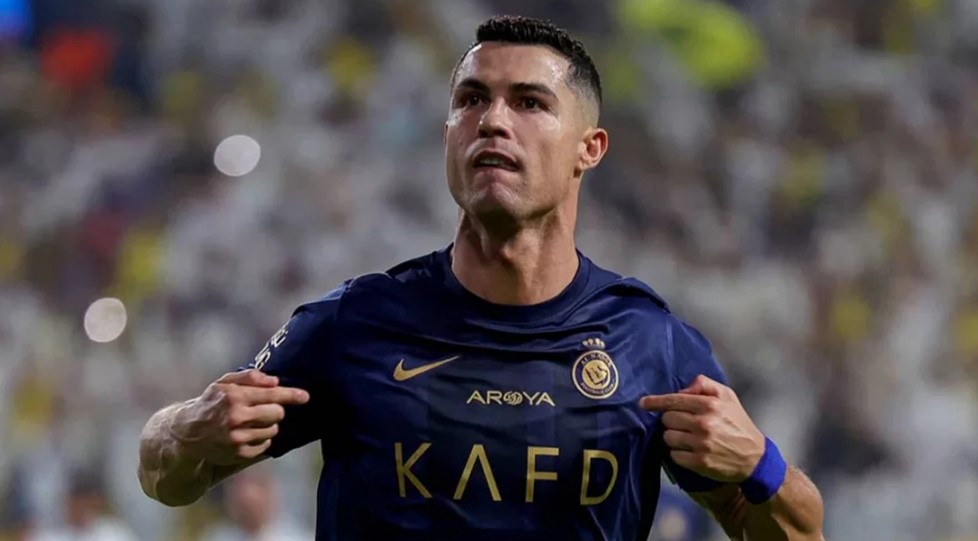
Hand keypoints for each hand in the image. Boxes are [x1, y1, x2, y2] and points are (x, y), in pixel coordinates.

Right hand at [170, 370, 309, 464]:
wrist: (188, 432)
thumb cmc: (211, 402)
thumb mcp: (224, 383)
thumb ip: (250, 377)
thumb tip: (276, 382)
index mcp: (234, 397)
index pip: (272, 395)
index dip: (291, 395)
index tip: (305, 396)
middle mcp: (236, 418)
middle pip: (277, 414)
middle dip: (275, 410)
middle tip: (265, 408)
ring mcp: (237, 438)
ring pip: (273, 430)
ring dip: (268, 425)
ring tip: (252, 421)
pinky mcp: (238, 454)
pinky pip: (265, 445)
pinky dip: (262, 439)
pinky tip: (248, 434)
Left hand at [639, 375, 764, 482]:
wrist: (755, 458)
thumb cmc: (739, 424)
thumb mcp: (728, 397)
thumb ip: (705, 385)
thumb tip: (682, 389)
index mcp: (710, 405)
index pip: (674, 400)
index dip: (655, 402)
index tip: (643, 403)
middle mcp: (704, 423)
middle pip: (667, 419)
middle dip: (671, 420)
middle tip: (682, 424)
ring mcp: (701, 444)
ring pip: (667, 437)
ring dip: (673, 437)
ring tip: (687, 438)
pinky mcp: (699, 463)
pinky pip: (673, 455)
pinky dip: (678, 454)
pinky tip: (690, 451)